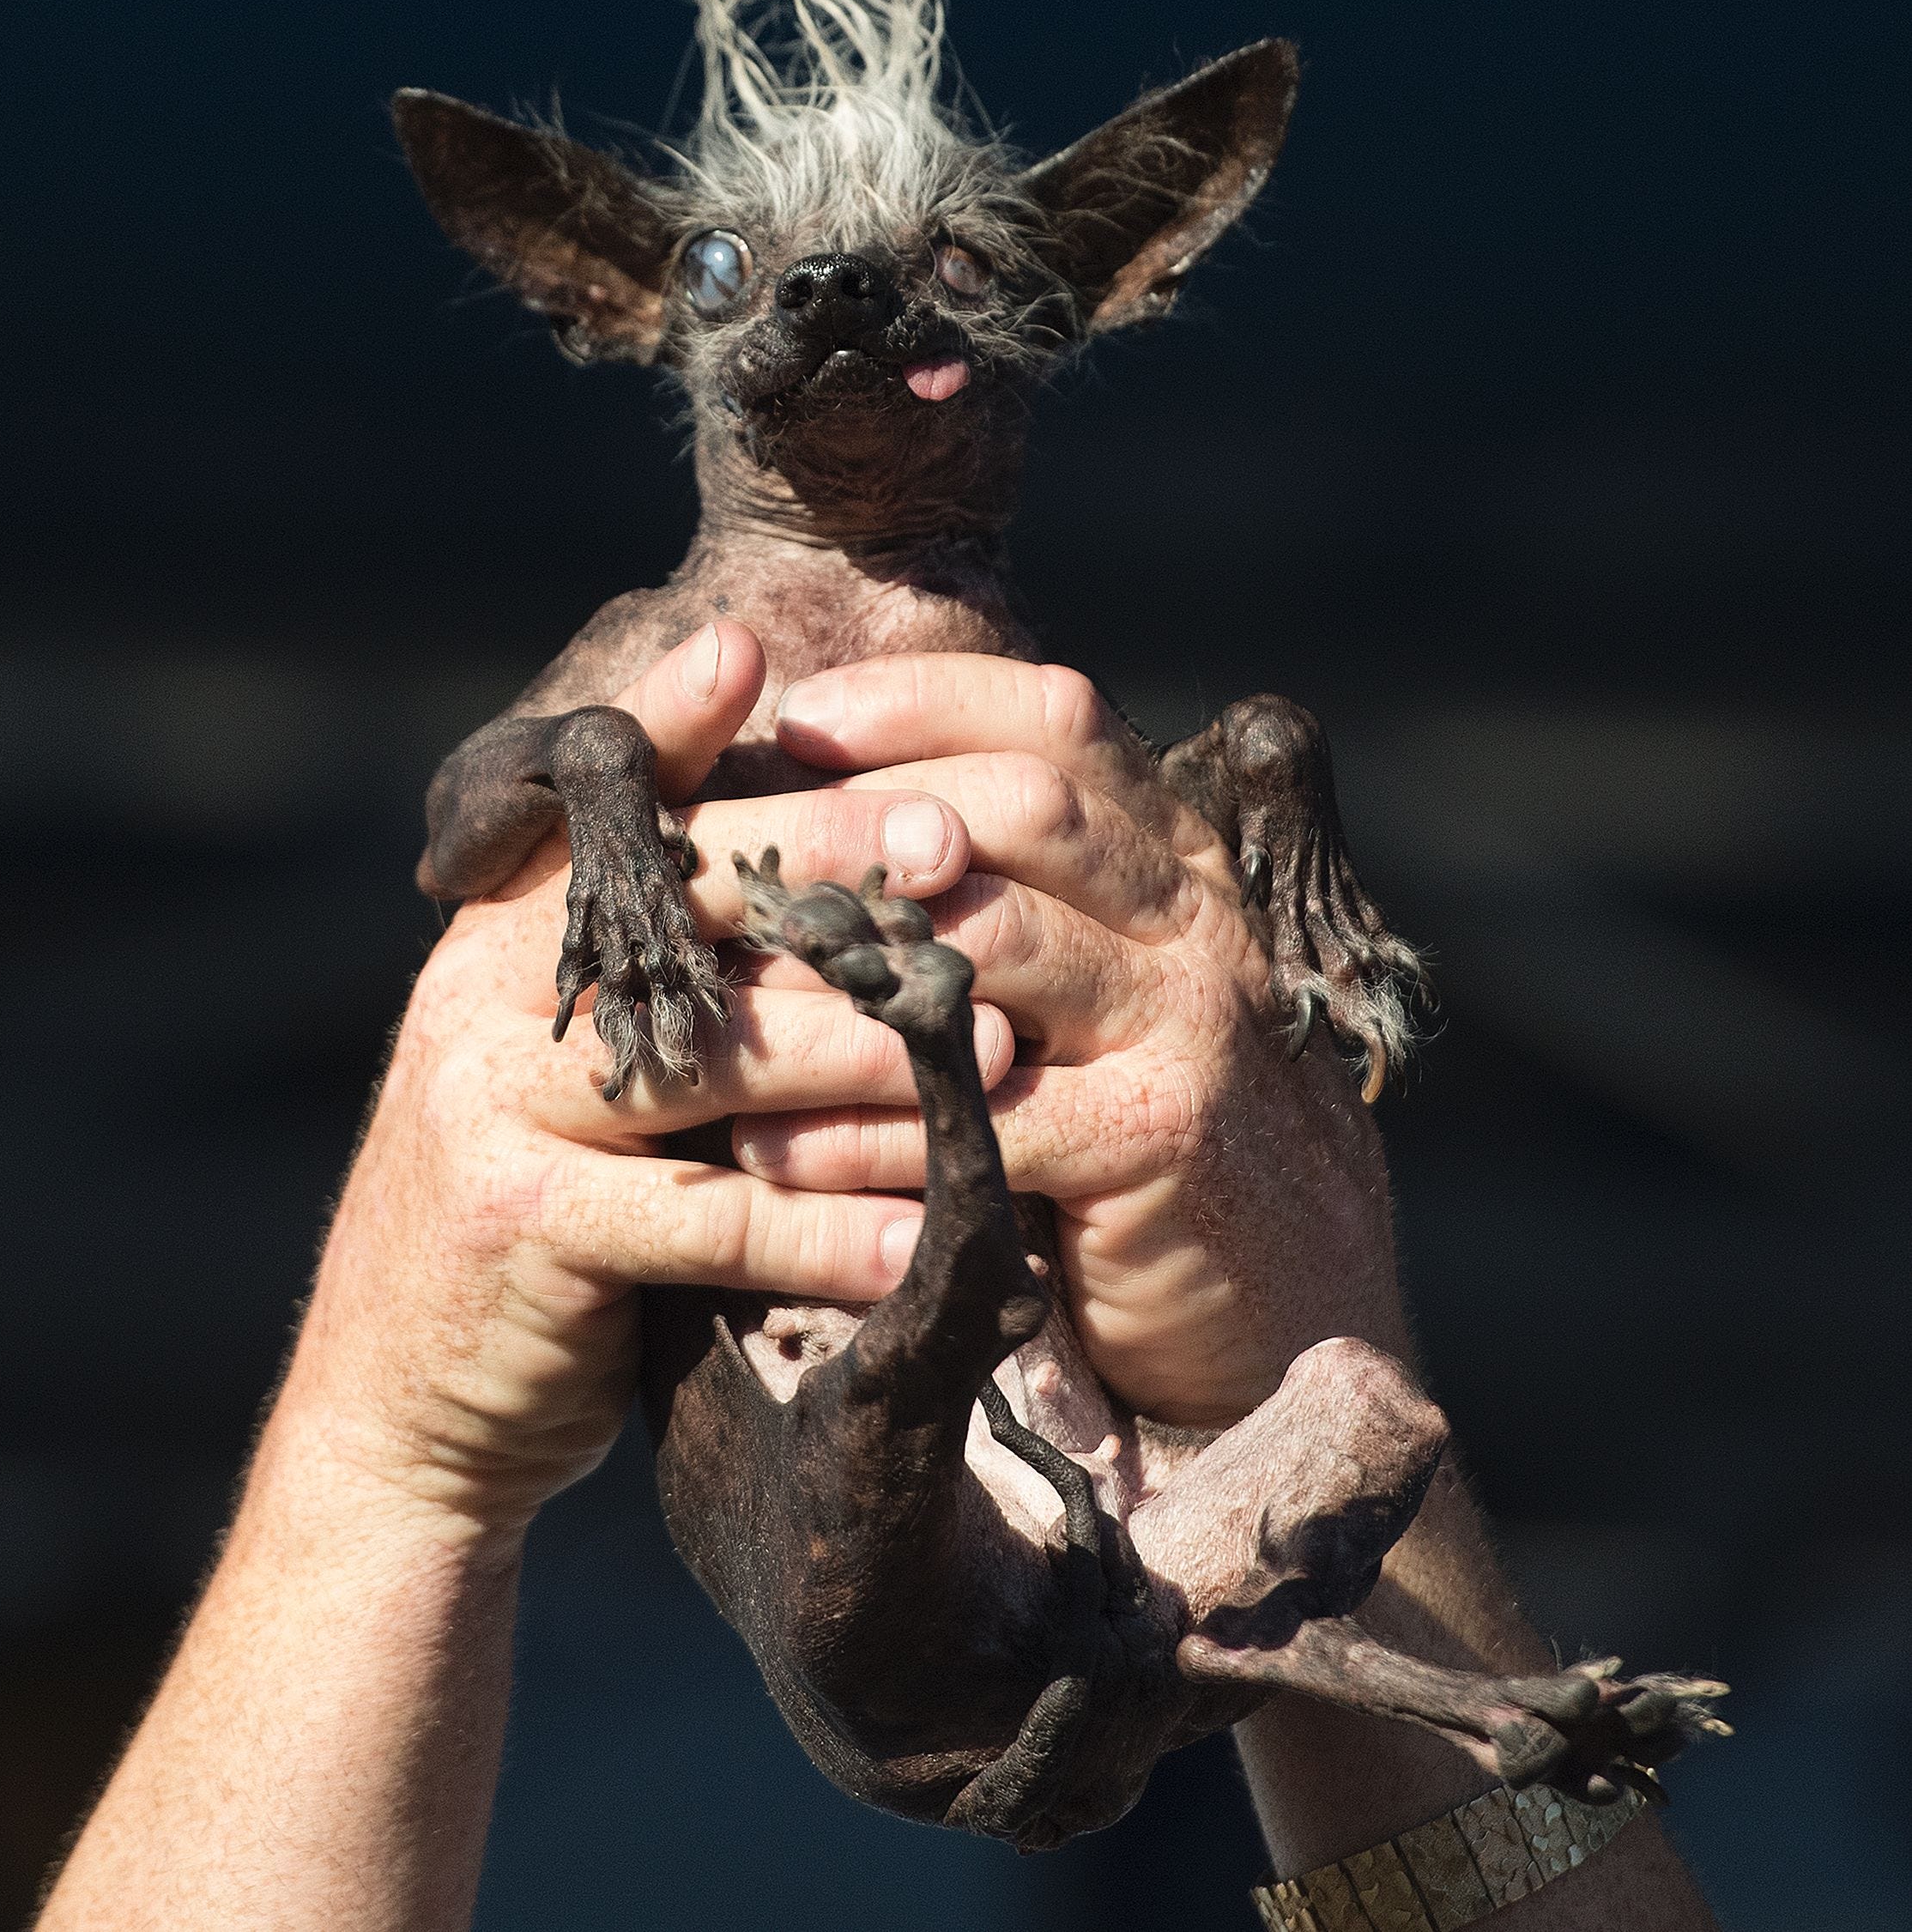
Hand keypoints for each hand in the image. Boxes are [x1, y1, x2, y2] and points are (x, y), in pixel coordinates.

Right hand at [280, 621, 1007, 1542]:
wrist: (398, 1402)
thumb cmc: (541, 1200)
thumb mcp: (583, 1060)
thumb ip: (665, 963)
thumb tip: (826, 863)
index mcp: (502, 928)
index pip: (599, 801)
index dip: (673, 722)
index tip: (758, 656)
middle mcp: (484, 992)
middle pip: (678, 906)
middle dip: (829, 869)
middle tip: (961, 851)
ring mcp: (491, 1103)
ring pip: (714, 1059)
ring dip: (869, 1057)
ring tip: (1001, 1048)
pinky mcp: (520, 1225)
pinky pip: (707, 1219)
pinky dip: (825, 1231)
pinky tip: (923, 1236)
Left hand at [731, 656, 1411, 1426]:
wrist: (1283, 1310)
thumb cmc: (1139, 1135)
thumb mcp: (1093, 995)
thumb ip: (1012, 902)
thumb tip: (825, 812)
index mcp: (1175, 861)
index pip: (1060, 721)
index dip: (924, 700)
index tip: (797, 715)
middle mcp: (1196, 919)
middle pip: (1028, 804)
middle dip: (864, 813)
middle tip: (740, 846)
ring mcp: (1191, 1023)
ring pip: (1002, 939)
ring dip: (847, 961)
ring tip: (727, 988)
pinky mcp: (1161, 1139)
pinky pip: (988, 1111)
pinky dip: (866, 1131)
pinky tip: (773, 1149)